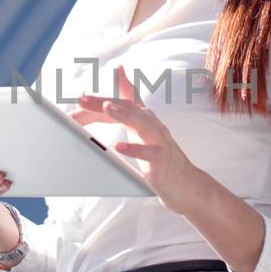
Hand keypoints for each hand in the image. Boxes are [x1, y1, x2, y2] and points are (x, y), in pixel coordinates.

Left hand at [69, 65, 209, 215]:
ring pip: (141, 123)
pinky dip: (133, 149)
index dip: (111, 89)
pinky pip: (148, 153)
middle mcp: (152, 125)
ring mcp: (158, 142)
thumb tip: (107, 103)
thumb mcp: (143, 134)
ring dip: (123, 114)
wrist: (187, 185)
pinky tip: (118, 146)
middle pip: (128, 108)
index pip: (126, 99)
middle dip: (105, 102)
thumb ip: (127, 116)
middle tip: (83, 98)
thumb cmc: (160, 158)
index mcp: (145, 119)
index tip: (89, 86)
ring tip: (107, 107)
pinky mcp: (161, 160)